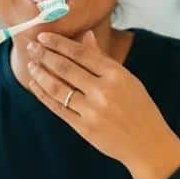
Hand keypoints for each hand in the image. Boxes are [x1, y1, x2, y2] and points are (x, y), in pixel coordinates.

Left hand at [26, 30, 179, 178]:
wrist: (148, 143)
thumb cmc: (139, 108)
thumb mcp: (127, 79)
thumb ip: (103, 59)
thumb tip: (86, 34)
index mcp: (116, 75)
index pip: (81, 53)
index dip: (58, 43)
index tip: (43, 36)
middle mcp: (103, 91)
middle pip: (65, 68)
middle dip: (45, 55)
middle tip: (31, 47)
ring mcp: (92, 111)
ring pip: (58, 88)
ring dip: (40, 74)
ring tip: (31, 65)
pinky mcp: (84, 128)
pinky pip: (57, 108)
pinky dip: (43, 94)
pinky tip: (35, 84)